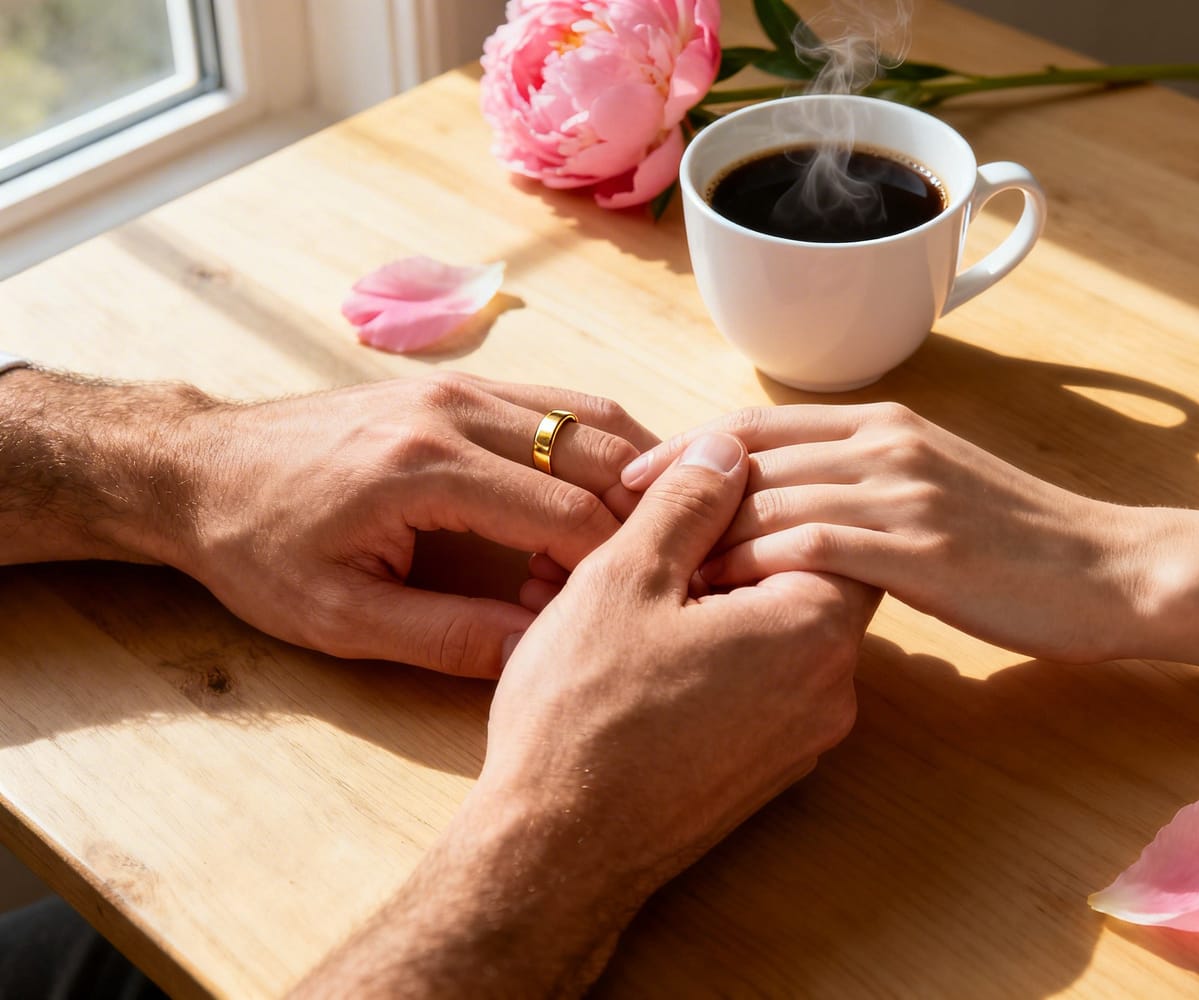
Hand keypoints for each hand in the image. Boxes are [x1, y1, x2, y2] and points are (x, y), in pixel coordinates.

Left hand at [173, 373, 657, 675]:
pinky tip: (622, 492)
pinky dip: (608, 446)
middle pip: (599, 455)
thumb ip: (450, 637)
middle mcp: (455, 411)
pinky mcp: (464, 383)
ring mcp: (463, 386)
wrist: (201, 468)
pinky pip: (566, 404)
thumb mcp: (341, 618)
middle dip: (648, 518)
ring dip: (641, 475)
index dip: (615, 568)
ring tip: (664, 535)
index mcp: (425, 470)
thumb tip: (548, 652)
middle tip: (671, 574)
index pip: (567, 514)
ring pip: (596, 417)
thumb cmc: (261, 547)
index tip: (634, 611)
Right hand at [295, 432, 878, 994]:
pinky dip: (707, 649)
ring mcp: (802, 738)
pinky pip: (754, 683)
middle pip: (800, 576)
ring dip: (707, 597)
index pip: (825, 526)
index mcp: (814, 629)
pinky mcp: (766, 769)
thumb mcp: (629, 575)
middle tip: (645, 536)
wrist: (555, 852)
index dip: (754, 497)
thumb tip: (729, 449)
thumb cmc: (587, 712)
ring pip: (770, 630)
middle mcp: (830, 689)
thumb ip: (691, 501)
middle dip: (723, 545)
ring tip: (620, 586)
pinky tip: (632, 642)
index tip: (684, 495)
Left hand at [620, 402, 1139, 662]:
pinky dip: (751, 563)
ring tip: (642, 570)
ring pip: (767, 496)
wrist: (1109, 570)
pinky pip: (807, 542)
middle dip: (670, 489)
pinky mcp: (916, 543)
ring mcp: (900, 489)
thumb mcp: (935, 490)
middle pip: (745, 455)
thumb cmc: (1020, 543)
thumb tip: (791, 502)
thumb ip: (864, 483)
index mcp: (881, 424)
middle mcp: (882, 442)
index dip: (684, 453)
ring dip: (699, 534)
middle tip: (607, 525)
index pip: (754, 426)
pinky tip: (712, 593)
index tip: (629, 486)